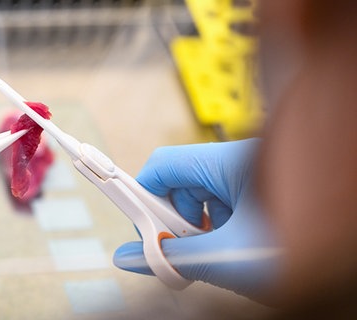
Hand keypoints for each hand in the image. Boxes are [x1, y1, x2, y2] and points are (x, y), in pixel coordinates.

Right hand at [113, 139, 279, 302]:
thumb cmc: (302, 256)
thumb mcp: (226, 258)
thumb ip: (172, 256)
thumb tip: (127, 256)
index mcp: (233, 161)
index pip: (166, 164)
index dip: (144, 193)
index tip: (136, 223)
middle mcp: (243, 162)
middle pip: (183, 182)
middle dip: (173, 218)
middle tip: (175, 250)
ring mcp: (256, 178)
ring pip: (203, 197)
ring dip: (195, 228)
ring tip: (208, 255)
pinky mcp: (265, 196)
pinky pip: (225, 206)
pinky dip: (216, 230)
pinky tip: (226, 252)